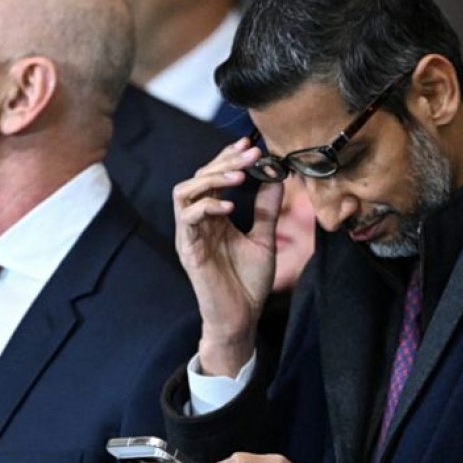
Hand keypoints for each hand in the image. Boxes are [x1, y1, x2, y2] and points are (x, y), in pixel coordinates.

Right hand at [171, 139, 284, 374]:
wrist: (241, 317)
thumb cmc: (248, 282)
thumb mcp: (264, 238)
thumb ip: (267, 210)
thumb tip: (277, 178)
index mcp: (215, 216)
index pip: (215, 176)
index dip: (229, 157)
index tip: (251, 145)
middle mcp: (199, 221)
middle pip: (199, 177)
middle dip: (225, 161)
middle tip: (251, 154)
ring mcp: (190, 234)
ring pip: (185, 192)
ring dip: (211, 179)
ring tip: (239, 176)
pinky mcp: (188, 250)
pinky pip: (187, 219)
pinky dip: (206, 206)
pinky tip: (228, 206)